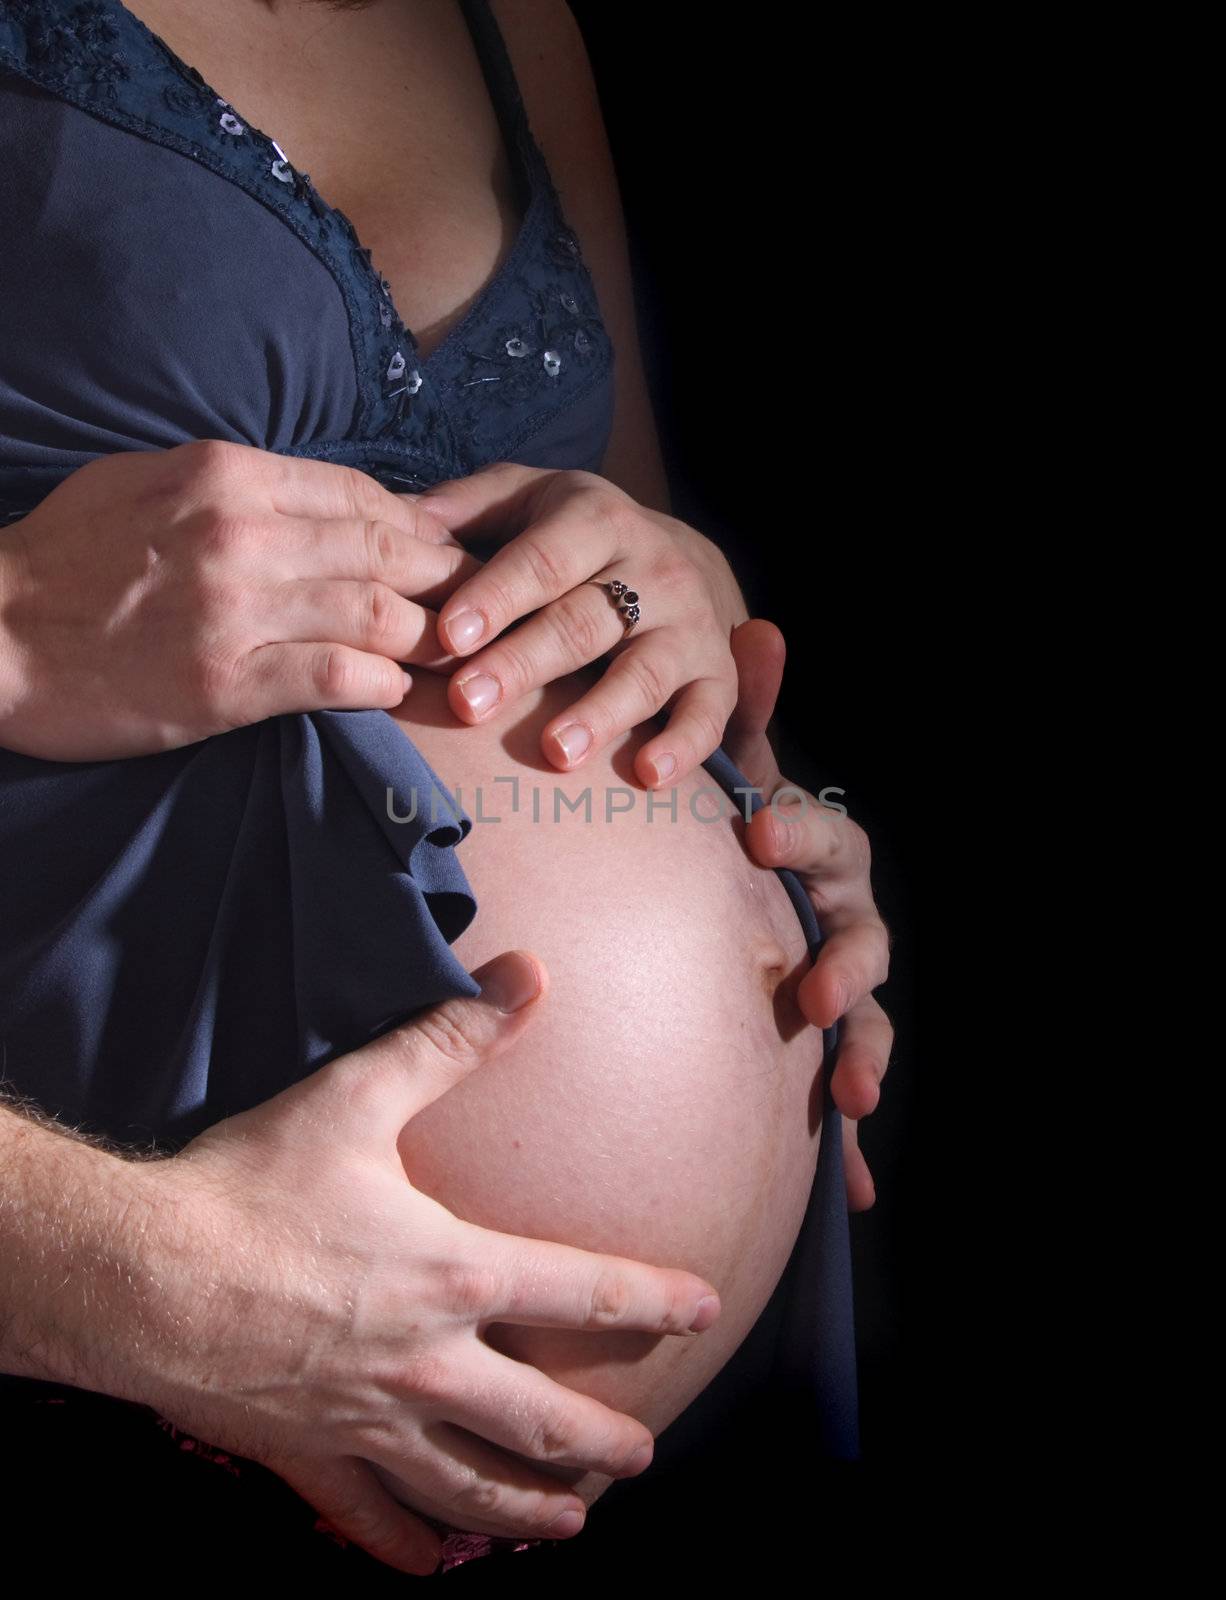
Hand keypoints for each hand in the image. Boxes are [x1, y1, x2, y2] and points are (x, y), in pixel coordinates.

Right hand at [0, 439, 479, 760]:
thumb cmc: (70, 556)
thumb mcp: (151, 482)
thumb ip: (239, 486)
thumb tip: (324, 500)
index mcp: (226, 475)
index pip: (360, 493)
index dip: (418, 524)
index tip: (443, 549)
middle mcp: (240, 534)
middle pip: (386, 550)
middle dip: (444, 578)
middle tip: (475, 603)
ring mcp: (236, 610)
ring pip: (377, 613)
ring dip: (426, 636)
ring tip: (449, 652)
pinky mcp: (227, 684)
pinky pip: (340, 677)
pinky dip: (382, 683)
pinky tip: (394, 687)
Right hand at [129, 951, 721, 1575]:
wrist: (142, 1276)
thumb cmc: (251, 1186)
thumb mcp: (357, 1095)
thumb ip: (451, 1039)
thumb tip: (530, 977)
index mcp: (454, 1275)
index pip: (583, 1291)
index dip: (653, 1301)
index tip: (704, 1311)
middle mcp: (428, 1362)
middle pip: (541, 1420)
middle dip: (601, 1444)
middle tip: (642, 1459)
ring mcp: (368, 1419)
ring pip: (468, 1483)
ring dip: (525, 1507)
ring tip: (569, 1524)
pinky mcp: (306, 1453)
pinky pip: (367, 1515)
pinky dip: (404, 1543)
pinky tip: (428, 1561)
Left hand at [411, 462, 750, 788]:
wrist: (684, 557)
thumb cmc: (575, 539)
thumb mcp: (529, 499)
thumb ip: (466, 506)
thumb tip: (396, 516)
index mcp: (596, 519)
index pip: (540, 560)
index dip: (495, 596)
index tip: (450, 635)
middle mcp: (652, 568)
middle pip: (582, 621)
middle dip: (524, 664)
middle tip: (468, 703)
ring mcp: (690, 624)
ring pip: (643, 671)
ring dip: (601, 713)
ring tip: (554, 751)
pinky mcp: (718, 675)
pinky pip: (709, 715)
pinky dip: (684, 747)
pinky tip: (648, 775)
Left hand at [724, 620, 893, 1211]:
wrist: (725, 894)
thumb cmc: (727, 831)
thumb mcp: (729, 774)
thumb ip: (744, 712)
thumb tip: (757, 625)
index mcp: (815, 850)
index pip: (826, 835)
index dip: (803, 832)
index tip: (758, 828)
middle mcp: (838, 914)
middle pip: (865, 931)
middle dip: (850, 958)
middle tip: (818, 983)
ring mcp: (837, 978)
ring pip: (871, 1013)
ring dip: (867, 1051)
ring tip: (852, 1091)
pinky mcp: (824, 1040)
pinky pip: (845, 1082)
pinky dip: (854, 1135)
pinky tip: (857, 1190)